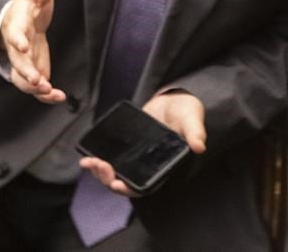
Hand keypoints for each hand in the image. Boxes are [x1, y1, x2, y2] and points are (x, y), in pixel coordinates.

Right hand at [0, 0, 64, 103]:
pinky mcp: (32, 70)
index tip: (21, 46)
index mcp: (16, 25)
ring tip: (49, 91)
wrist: (21, 21)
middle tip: (37, 80)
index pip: (14, 32)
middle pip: (17, 61)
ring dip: (34, 87)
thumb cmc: (28, 7)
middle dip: (26, 71)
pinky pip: (35, 87)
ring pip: (22, 79)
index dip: (17, 40)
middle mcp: (16, 46)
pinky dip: (44, 95)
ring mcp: (23, 61)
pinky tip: (58, 97)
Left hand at [80, 92, 205, 196]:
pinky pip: (111, 156)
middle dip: (107, 177)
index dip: (129, 188)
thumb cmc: (187, 112)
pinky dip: (99, 157)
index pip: (144, 186)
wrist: (175, 98)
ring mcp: (135, 155)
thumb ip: (195, 132)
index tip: (115, 184)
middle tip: (96, 165)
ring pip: (115, 170)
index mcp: (162, 166)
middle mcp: (147, 164)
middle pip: (124, 180)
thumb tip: (199, 146)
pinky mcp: (127, 145)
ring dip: (99, 170)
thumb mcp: (192, 120)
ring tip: (87, 162)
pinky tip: (88, 154)